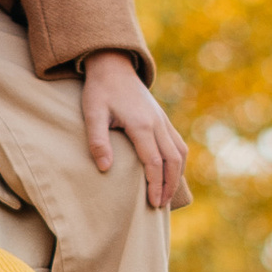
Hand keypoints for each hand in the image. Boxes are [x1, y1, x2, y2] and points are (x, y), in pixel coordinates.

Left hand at [78, 51, 189, 210]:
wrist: (113, 65)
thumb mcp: (92, 113)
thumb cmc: (99, 90)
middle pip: (172, 160)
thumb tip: (105, 168)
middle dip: (169, 185)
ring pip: (179, 151)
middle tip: (160, 205)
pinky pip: (178, 142)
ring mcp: (162, 119)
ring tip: (167, 194)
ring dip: (176, 175)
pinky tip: (171, 173)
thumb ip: (98, 140)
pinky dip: (178, 161)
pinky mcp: (162, 118)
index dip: (155, 184)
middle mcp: (157, 123)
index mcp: (141, 124)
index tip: (152, 203)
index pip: (154, 161)